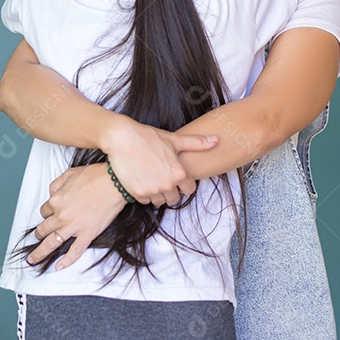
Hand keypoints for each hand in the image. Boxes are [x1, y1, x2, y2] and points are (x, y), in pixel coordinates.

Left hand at [30, 165, 126, 269]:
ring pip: (51, 243)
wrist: (113, 183)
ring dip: (40, 252)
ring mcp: (73, 227)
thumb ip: (57, 184)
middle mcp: (61, 216)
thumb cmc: (95, 176)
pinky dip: (66, 261)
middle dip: (39, 233)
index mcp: (56, 200)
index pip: (44, 211)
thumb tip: (52, 193)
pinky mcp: (87, 234)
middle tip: (37, 236)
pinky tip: (58, 267)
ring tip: (33, 258)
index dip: (47, 212)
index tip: (50, 214)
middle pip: (43, 229)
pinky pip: (74, 252)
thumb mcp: (70, 173)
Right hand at [101, 117, 217, 205]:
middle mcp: (167, 184)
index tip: (177, 176)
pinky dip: (145, 194)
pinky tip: (142, 180)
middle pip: (174, 199)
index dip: (184, 183)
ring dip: (158, 193)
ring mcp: (152, 190)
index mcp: (179, 173)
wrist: (121, 139)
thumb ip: (197, 143)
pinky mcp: (138, 194)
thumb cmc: (148, 137)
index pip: (189, 189)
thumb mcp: (174, 139)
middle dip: (171, 190)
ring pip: (160, 201)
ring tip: (152, 178)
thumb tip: (217, 140)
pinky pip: (146, 200)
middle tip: (163, 177)